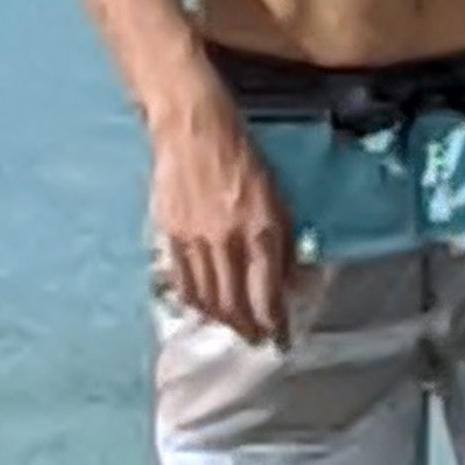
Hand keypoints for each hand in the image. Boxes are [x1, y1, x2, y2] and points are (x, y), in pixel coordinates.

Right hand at [149, 93, 294, 345]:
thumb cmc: (243, 152)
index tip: (281, 341)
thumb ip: (284, 240)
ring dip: (223, 320)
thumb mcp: (277, 193)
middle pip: (235, 305)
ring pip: (207, 300)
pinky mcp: (169, 235)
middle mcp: (228, 240)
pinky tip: (204, 306)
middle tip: (257, 340)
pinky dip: (195, 302)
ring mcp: (195, 240)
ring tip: (234, 326)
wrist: (193, 124)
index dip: (274, 324)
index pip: (267, 295)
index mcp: (260, 228)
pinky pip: (182, 283)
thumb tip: (294, 282)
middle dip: (248, 329)